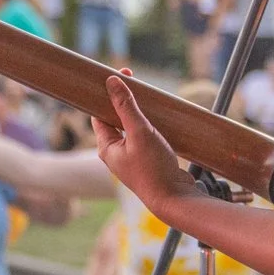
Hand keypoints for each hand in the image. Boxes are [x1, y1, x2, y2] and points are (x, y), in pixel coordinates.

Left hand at [95, 74, 195, 218]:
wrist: (174, 198)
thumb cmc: (153, 168)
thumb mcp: (139, 132)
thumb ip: (125, 106)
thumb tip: (111, 81)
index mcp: (106, 147)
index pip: (99, 113)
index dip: (107, 93)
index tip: (119, 76)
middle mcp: (116, 153)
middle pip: (115, 119)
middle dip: (124, 100)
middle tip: (136, 82)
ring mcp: (132, 158)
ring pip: (131, 128)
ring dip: (139, 112)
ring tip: (149, 98)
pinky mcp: (147, 161)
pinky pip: (144, 137)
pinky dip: (150, 125)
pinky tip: (160, 118)